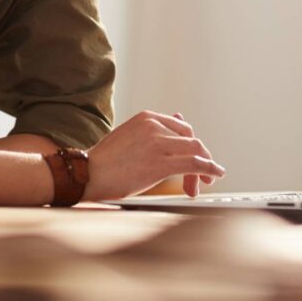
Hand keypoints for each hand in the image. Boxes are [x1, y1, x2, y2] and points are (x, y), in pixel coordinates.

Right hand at [82, 110, 225, 201]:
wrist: (87, 174)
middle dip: (200, 158)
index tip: (194, 161)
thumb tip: (179, 118)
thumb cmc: (107, 160)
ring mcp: (158, 143)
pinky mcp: (160, 164)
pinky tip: (214, 175)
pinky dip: (209, 169)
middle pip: (191, 139)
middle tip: (200, 177)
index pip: (182, 128)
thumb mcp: (131, 136)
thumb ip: (155, 131)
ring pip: (196, 150)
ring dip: (204, 168)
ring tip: (203, 183)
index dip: (191, 146)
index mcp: (147, 117)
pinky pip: (194, 164)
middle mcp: (154, 126)